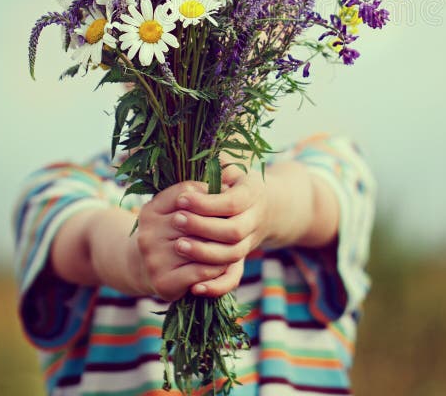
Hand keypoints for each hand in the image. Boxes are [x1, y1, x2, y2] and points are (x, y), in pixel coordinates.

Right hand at [131, 180, 231, 301]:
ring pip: (200, 247)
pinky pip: (201, 270)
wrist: (149, 270)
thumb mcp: (176, 208)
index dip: (209, 194)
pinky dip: (217, 267)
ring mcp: (153, 259)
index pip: (186, 193)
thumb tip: (224, 186)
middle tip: (239, 218)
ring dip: (222, 245)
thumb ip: (195, 193)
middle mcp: (147, 234)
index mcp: (151, 210)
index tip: (226, 193)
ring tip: (236, 240)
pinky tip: (225, 262)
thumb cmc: (172, 232)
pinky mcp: (164, 282)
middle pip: (194, 221)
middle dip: (219, 220)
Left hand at [169, 164, 270, 297]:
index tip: (181, 198)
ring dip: (204, 252)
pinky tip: (194, 287)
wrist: (269, 207)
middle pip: (232, 230)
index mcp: (253, 194)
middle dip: (202, 227)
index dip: (206, 203)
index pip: (232, 202)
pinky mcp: (242, 260)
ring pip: (232, 255)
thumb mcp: (232, 169)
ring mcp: (250, 242)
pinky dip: (216, 286)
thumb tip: (192, 157)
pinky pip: (233, 279)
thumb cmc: (239, 183)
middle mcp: (255, 220)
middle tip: (176, 221)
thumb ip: (216, 166)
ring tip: (178, 245)